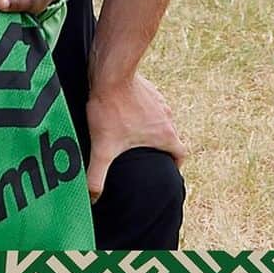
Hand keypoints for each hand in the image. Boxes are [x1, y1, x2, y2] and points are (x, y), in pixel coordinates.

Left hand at [85, 72, 186, 203]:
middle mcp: (167, 116)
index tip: (165, 170)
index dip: (175, 164)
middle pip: (170, 137)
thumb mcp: (103, 148)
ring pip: (160, 120)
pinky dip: (142, 112)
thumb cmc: (111, 109)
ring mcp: (159, 100)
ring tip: (133, 136)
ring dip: (151, 129)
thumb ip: (97, 177)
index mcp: (164, 134)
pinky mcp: (148, 88)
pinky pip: (150, 104)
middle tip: (145, 156)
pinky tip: (124, 114)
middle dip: (160, 148)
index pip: (181, 154)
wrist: (110, 72)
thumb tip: (92, 199)